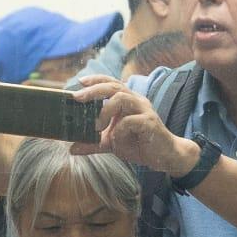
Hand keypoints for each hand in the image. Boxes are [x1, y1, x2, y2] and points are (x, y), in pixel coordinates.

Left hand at [71, 75, 197, 173]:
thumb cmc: (139, 144)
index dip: (96, 79)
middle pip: (114, 86)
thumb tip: (72, 149)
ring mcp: (144, 110)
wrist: (164, 156)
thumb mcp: (112, 144)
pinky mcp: (150, 123)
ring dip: (105, 110)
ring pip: (122, 98)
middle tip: (77, 97)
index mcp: (127, 101)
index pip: (111, 82)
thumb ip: (93, 144)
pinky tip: (115, 140)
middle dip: (94, 90)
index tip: (80, 82)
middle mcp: (136, 101)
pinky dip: (119, 129)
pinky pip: (131, 120)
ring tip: (97, 125)